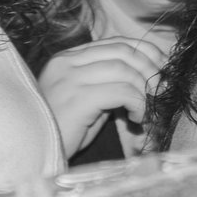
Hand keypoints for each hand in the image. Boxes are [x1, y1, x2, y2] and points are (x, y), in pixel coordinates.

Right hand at [37, 33, 169, 154]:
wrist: (33, 153)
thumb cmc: (61, 131)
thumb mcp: (85, 100)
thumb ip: (106, 83)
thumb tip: (147, 78)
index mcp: (67, 58)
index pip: (116, 43)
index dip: (146, 53)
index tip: (163, 70)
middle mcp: (66, 63)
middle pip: (124, 52)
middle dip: (151, 70)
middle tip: (163, 93)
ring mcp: (69, 79)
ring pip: (125, 70)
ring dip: (145, 91)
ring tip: (147, 111)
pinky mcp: (77, 99)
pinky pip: (122, 92)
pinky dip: (138, 104)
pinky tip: (137, 119)